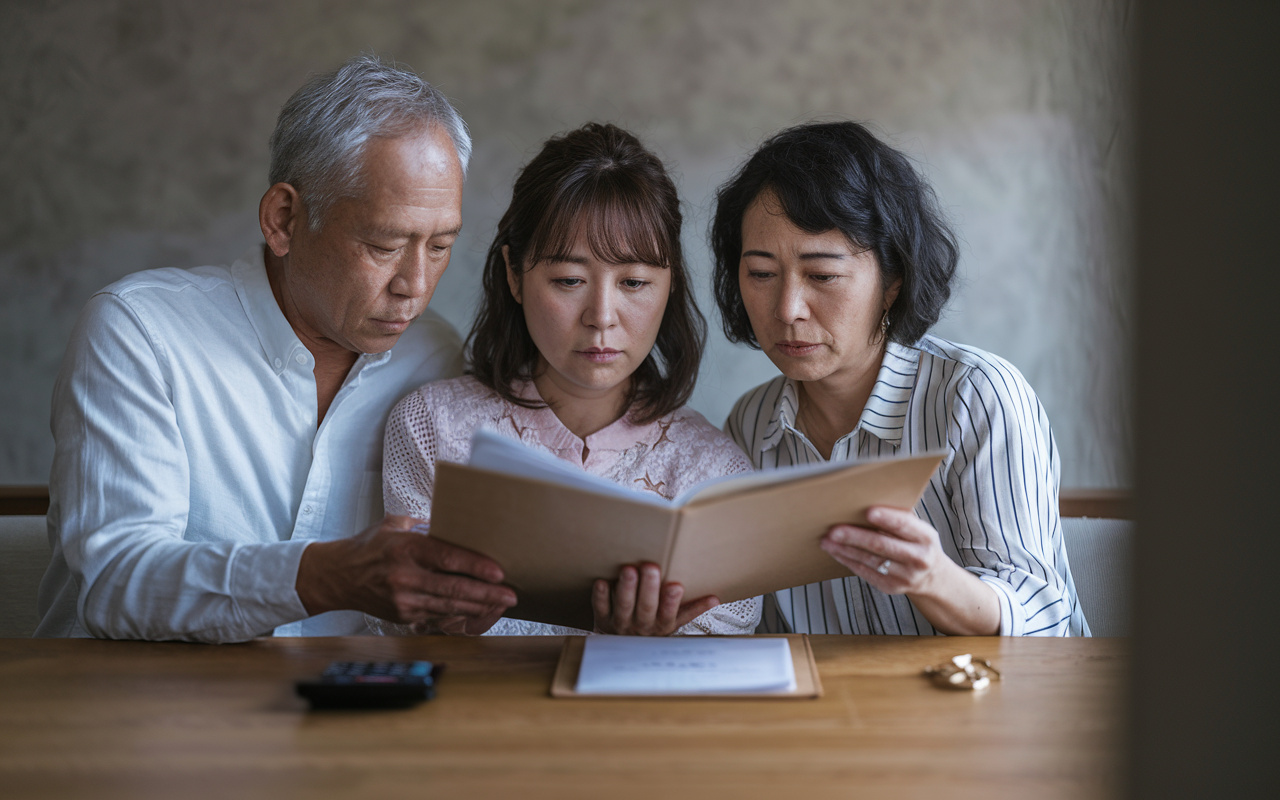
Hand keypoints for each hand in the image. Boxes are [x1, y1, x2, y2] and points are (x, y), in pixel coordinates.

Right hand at [296, 515, 516, 634]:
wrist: (337, 577)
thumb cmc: (369, 547)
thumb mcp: (394, 526)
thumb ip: (425, 526)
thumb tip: (457, 524)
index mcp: (405, 549)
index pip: (447, 558)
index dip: (475, 566)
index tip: (498, 571)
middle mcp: (404, 576)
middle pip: (453, 588)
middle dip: (486, 593)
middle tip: (510, 594)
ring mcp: (403, 600)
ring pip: (449, 607)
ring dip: (479, 607)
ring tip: (502, 604)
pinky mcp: (403, 616)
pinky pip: (438, 617)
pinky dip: (461, 615)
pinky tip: (479, 612)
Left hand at [591, 562, 718, 635]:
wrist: (621, 651)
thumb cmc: (651, 628)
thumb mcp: (673, 623)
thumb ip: (691, 610)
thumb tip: (716, 599)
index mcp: (661, 626)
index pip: (669, 615)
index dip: (671, 602)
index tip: (676, 586)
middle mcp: (642, 626)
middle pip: (646, 608)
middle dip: (649, 588)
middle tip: (651, 567)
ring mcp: (621, 623)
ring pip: (624, 606)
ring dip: (626, 588)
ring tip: (629, 570)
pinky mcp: (602, 619)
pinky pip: (600, 608)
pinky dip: (600, 597)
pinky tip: (602, 582)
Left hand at [820, 506, 948, 595]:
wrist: (932, 576)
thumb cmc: (918, 543)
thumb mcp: (918, 529)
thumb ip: (899, 518)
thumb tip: (865, 502)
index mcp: (926, 537)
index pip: (905, 526)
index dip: (887, 519)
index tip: (868, 512)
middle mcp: (918, 558)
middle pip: (882, 546)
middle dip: (855, 537)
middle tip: (834, 530)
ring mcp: (905, 576)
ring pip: (870, 561)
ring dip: (845, 550)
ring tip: (827, 541)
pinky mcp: (891, 587)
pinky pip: (865, 572)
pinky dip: (848, 561)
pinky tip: (836, 552)